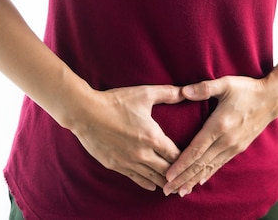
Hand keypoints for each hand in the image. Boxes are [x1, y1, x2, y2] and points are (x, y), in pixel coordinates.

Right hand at [70, 84, 184, 190]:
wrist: (85, 113)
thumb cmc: (116, 102)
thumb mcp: (144, 94)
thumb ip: (168, 93)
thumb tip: (186, 90)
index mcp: (152, 137)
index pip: (176, 155)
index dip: (185, 159)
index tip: (192, 160)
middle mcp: (142, 153)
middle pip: (166, 170)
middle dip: (177, 174)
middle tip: (186, 178)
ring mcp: (128, 161)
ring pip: (151, 178)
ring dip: (163, 182)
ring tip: (173, 187)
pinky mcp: (115, 165)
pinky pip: (135, 178)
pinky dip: (146, 183)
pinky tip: (152, 186)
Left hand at [163, 76, 277, 196]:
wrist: (272, 98)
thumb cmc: (247, 89)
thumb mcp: (225, 84)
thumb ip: (204, 88)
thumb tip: (183, 91)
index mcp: (219, 125)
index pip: (196, 150)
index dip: (181, 164)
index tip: (168, 175)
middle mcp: (226, 140)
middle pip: (200, 163)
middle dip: (183, 177)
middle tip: (167, 189)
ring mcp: (233, 145)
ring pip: (210, 167)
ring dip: (193, 179)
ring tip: (180, 191)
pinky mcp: (239, 147)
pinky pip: (220, 164)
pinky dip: (208, 174)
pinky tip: (199, 181)